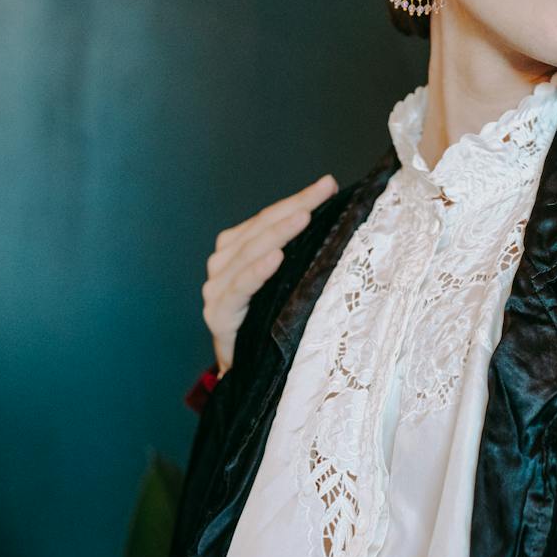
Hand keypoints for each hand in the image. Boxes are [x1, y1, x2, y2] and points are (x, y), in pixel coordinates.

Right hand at [202, 174, 336, 373]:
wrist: (247, 371)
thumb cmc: (269, 321)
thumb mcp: (285, 283)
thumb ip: (297, 253)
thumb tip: (340, 221)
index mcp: (236, 250)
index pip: (268, 217)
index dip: (297, 199)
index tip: (327, 185)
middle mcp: (222, 265)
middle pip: (260, 229)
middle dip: (294, 207)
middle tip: (323, 191)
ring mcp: (216, 289)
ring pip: (248, 252)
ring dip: (277, 232)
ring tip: (303, 216)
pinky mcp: (218, 315)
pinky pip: (239, 289)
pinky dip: (256, 272)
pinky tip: (275, 258)